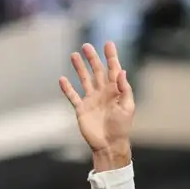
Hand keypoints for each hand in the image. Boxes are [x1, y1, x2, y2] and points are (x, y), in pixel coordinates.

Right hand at [59, 42, 135, 167]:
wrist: (109, 145)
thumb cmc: (121, 128)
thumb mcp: (128, 108)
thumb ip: (124, 89)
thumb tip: (121, 71)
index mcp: (115, 91)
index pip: (113, 70)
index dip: (111, 57)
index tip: (108, 44)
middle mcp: (103, 93)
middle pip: (97, 71)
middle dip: (92, 58)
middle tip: (87, 45)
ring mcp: (91, 100)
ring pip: (84, 80)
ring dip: (79, 68)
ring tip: (74, 55)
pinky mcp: (81, 109)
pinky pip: (73, 96)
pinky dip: (67, 88)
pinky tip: (62, 79)